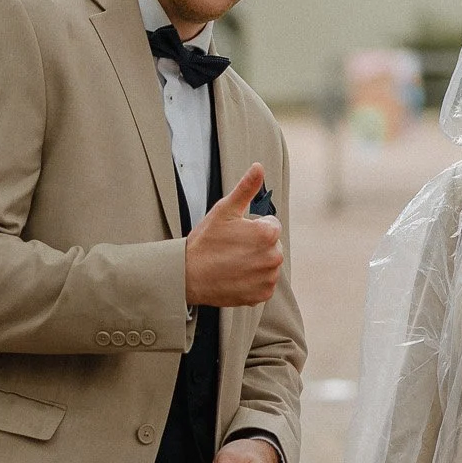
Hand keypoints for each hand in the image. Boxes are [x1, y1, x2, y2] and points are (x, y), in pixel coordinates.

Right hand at [185, 164, 282, 308]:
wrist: (187, 276)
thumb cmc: (205, 241)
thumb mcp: (224, 210)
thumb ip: (246, 188)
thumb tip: (259, 166)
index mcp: (268, 234)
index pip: (271, 225)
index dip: (252, 227)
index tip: (235, 234)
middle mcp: (274, 257)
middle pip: (272, 245)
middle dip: (256, 245)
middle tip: (231, 249)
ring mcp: (268, 278)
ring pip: (268, 265)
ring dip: (255, 263)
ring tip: (231, 263)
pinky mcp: (262, 295)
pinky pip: (263, 284)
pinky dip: (252, 281)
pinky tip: (234, 277)